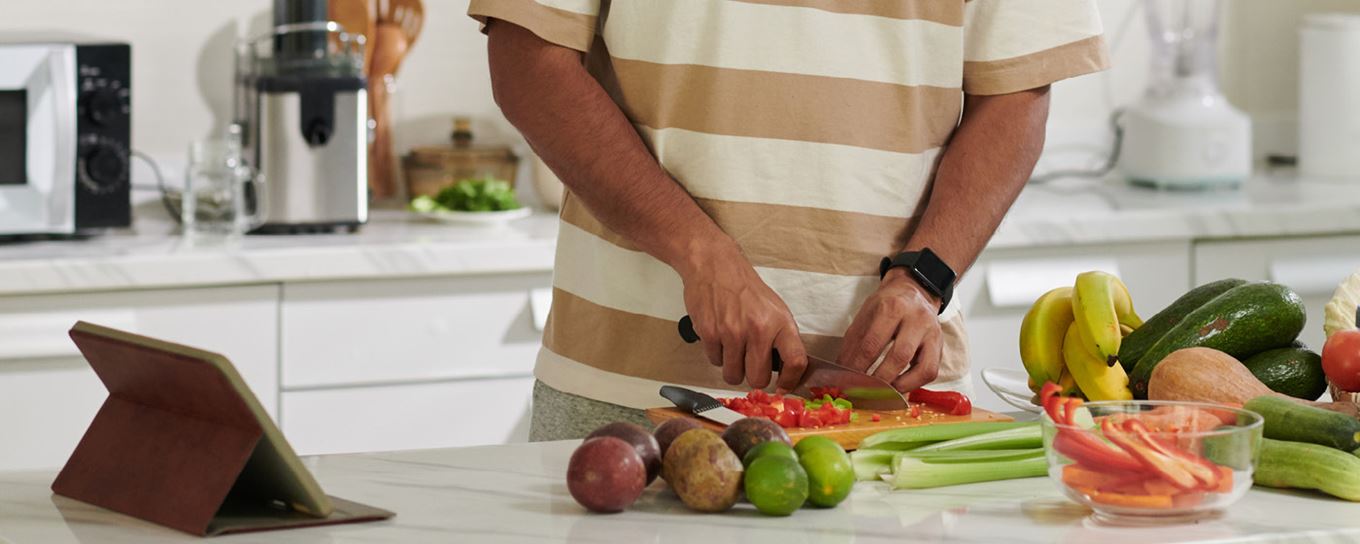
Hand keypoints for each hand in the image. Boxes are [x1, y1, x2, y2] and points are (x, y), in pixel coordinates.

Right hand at [678, 244, 807, 391]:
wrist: (715, 266)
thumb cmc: (745, 288)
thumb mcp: (774, 309)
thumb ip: (781, 338)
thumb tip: (785, 371)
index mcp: (780, 323)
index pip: (795, 361)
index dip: (790, 381)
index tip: (783, 386)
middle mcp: (758, 329)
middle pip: (758, 379)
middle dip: (752, 376)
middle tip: (749, 362)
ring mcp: (733, 332)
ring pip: (733, 375)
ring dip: (732, 367)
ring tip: (733, 347)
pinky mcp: (710, 333)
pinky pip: (715, 362)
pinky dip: (717, 354)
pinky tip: (720, 336)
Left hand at [837, 268, 941, 392]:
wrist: (914, 290)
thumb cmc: (886, 306)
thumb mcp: (865, 315)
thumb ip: (853, 342)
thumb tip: (842, 370)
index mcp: (892, 307)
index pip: (871, 344)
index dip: (857, 368)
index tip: (846, 382)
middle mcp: (916, 318)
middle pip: (898, 357)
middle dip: (878, 381)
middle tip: (862, 392)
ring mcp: (932, 333)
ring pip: (920, 368)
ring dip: (898, 386)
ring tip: (880, 393)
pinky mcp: (940, 345)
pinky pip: (930, 372)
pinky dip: (913, 384)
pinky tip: (897, 387)